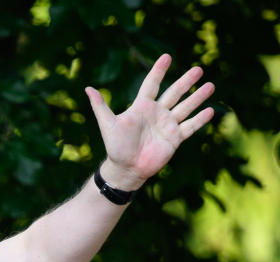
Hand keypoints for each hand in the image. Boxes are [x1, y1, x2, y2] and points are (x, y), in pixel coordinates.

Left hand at [85, 53, 215, 190]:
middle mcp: (157, 113)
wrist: (126, 168)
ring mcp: (167, 125)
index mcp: (142, 107)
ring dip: (197, 97)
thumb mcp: (108, 124)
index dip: (159, 71)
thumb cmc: (115, 147)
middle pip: (174, 93)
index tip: (167, 56)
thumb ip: (100, 106)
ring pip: (185, 107)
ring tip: (210, 85)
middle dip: (186, 81)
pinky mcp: (175, 138)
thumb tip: (87, 89)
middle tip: (199, 68)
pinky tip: (211, 110)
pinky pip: (190, 127)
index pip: (152, 84)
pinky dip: (200, 119)